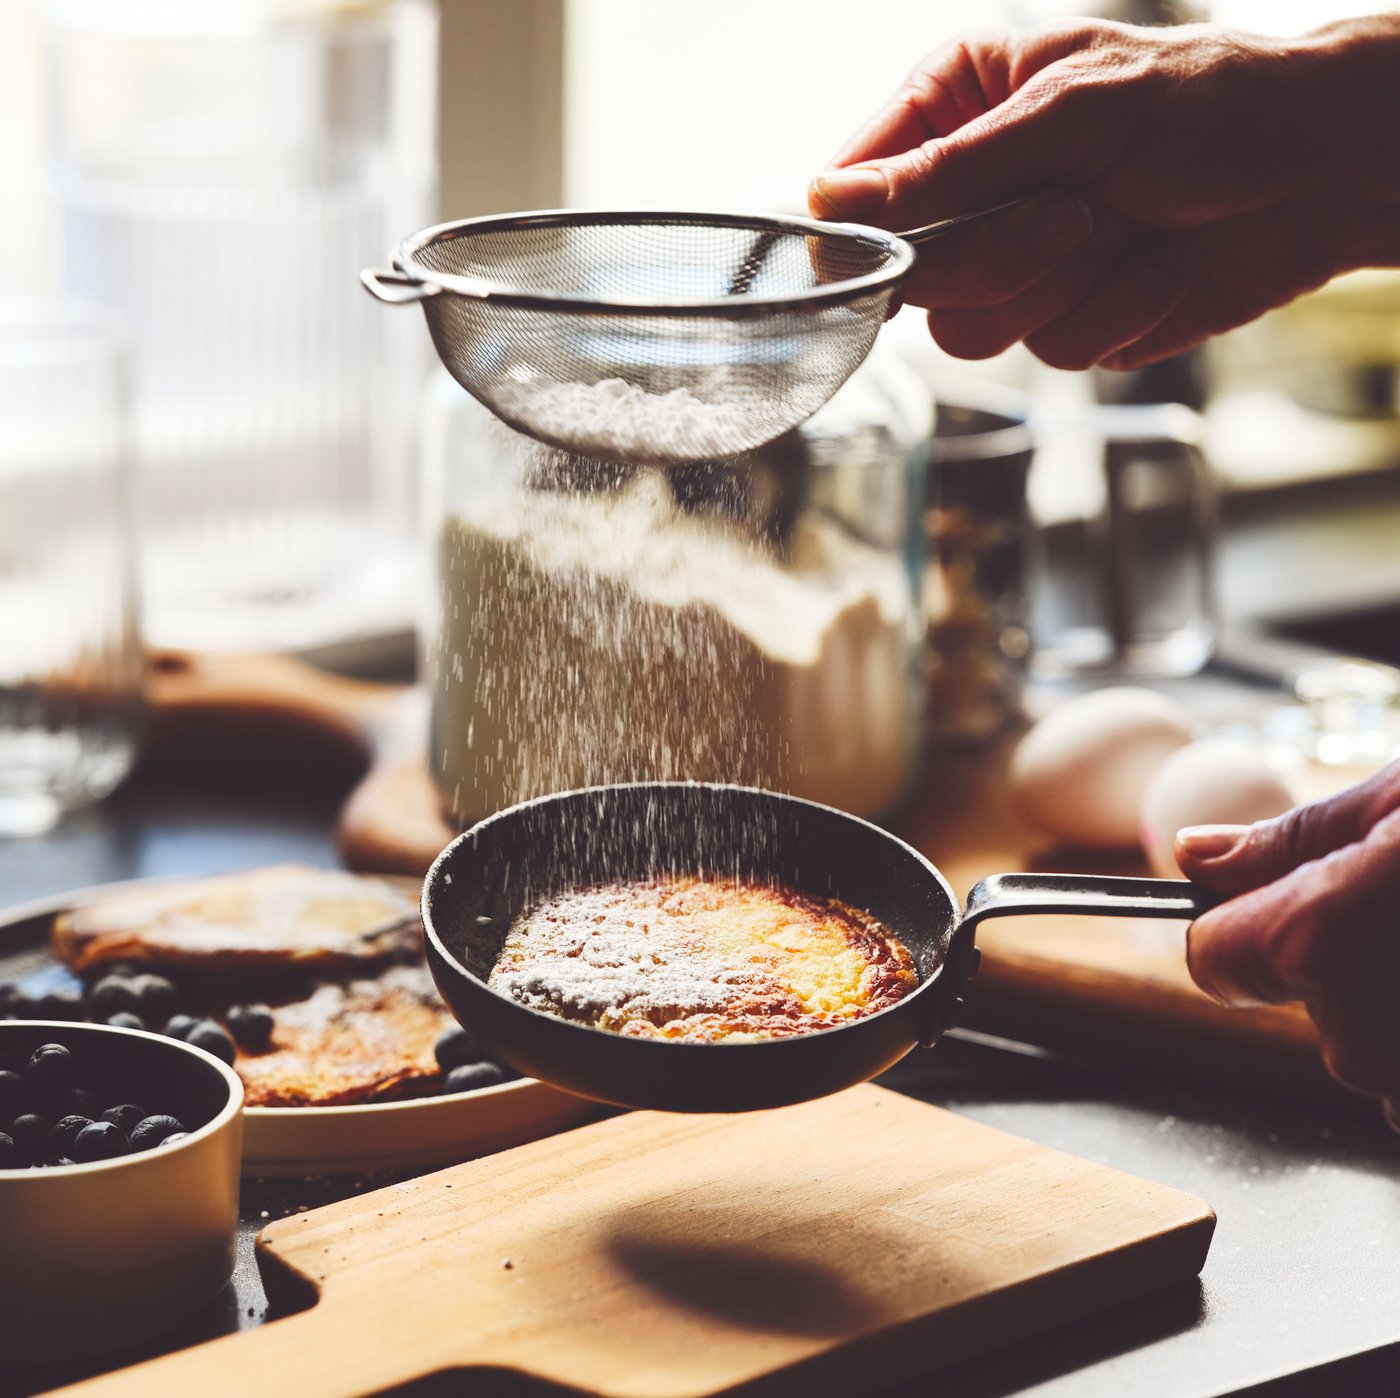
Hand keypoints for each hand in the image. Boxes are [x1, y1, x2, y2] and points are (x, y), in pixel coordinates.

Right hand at [810, 16, 1399, 369]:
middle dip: (1001, 257)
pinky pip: (1049, 352)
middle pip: (910, 277)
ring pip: (969, 332)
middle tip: (1077, 215)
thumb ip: (945, 172)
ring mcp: (1015, 262)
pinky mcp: (1062, 318)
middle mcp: (972, 189)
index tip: (903, 249)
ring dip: (1063, 288)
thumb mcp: (1069, 117)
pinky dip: (1114, 314)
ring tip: (1126, 232)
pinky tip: (1158, 267)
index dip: (868, 232)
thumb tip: (825, 204)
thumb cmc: (1207, 109)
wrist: (1317, 175)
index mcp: (956, 105)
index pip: (852, 189)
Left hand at [1176, 758, 1399, 1126]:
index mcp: (1311, 945)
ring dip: (1390, 1000)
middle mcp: (1354, 1035)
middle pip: (1297, 999)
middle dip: (1342, 960)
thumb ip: (1289, 843)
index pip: (1211, 958)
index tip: (1296, 900)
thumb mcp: (1395, 803)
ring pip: (1363, 1042)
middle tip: (1399, 911)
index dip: (1245, 924)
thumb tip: (1194, 855)